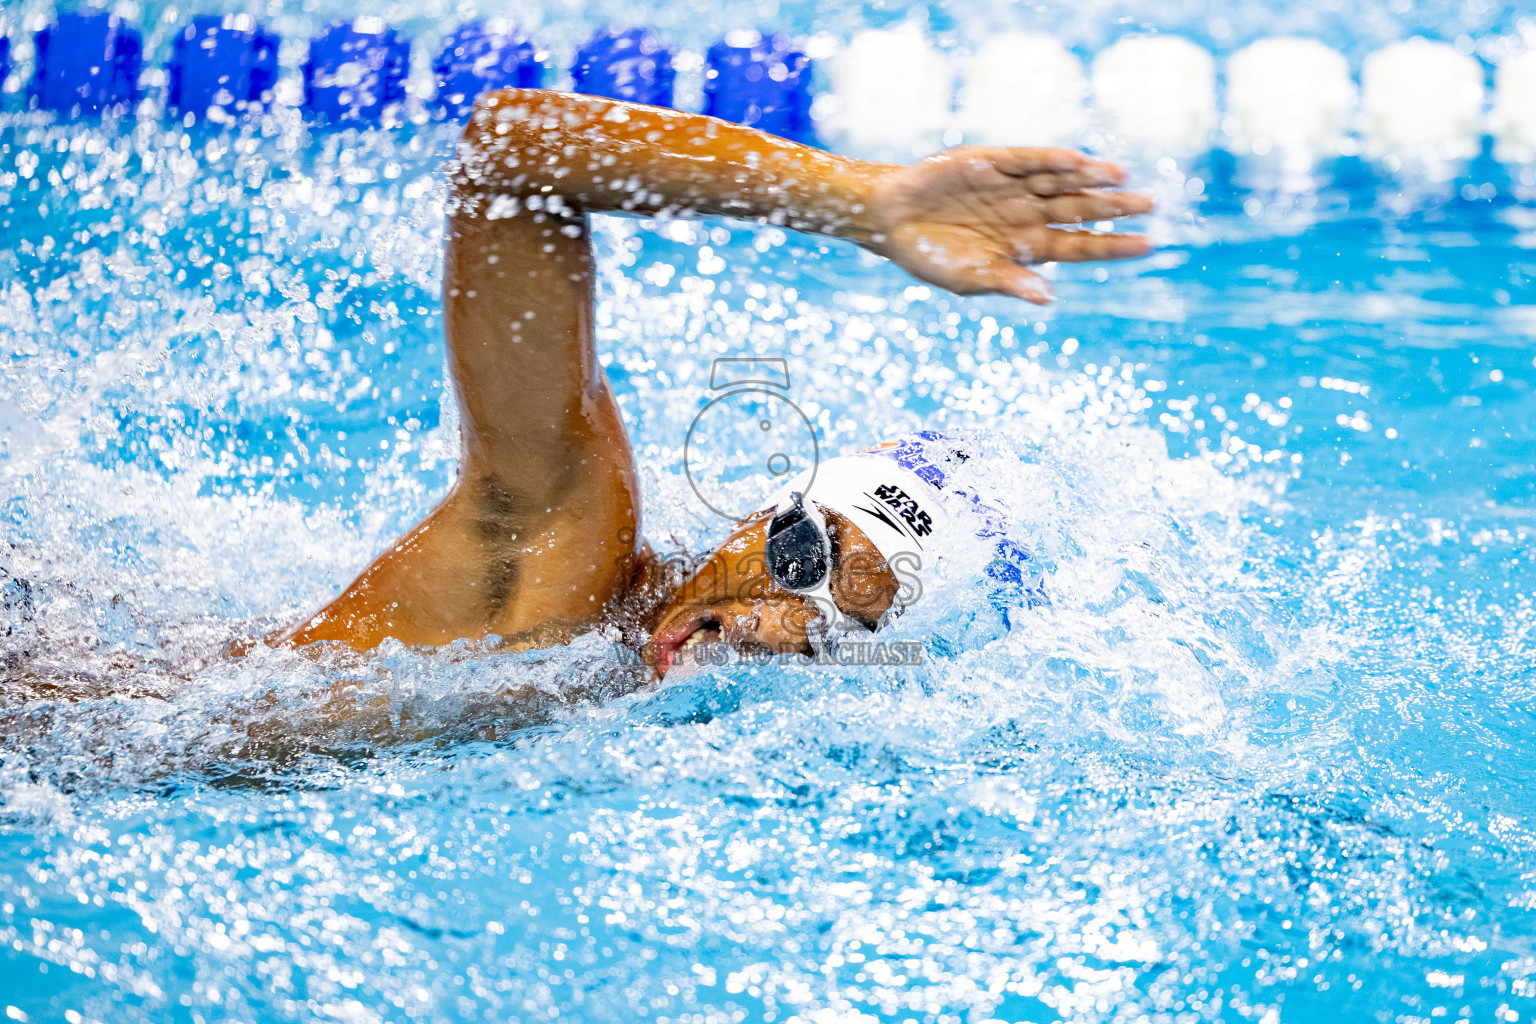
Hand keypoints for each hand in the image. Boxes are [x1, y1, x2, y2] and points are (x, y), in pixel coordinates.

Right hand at [863, 146, 1153, 303]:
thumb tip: (1048, 297)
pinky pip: (1028, 159)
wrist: (890, 220)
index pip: (1081, 246)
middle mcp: (1028, 214)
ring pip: (1060, 182)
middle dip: (1114, 207)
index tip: (1149, 244)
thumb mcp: (968, 278)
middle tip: (1150, 203)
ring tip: (1120, 176)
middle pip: (1080, 210)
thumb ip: (1008, 282)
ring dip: (1089, 180)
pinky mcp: (993, 162)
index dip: (1114, 246)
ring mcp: (1013, 187)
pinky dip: (1051, 160)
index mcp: (1027, 248)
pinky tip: (1077, 161)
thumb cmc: (930, 256)